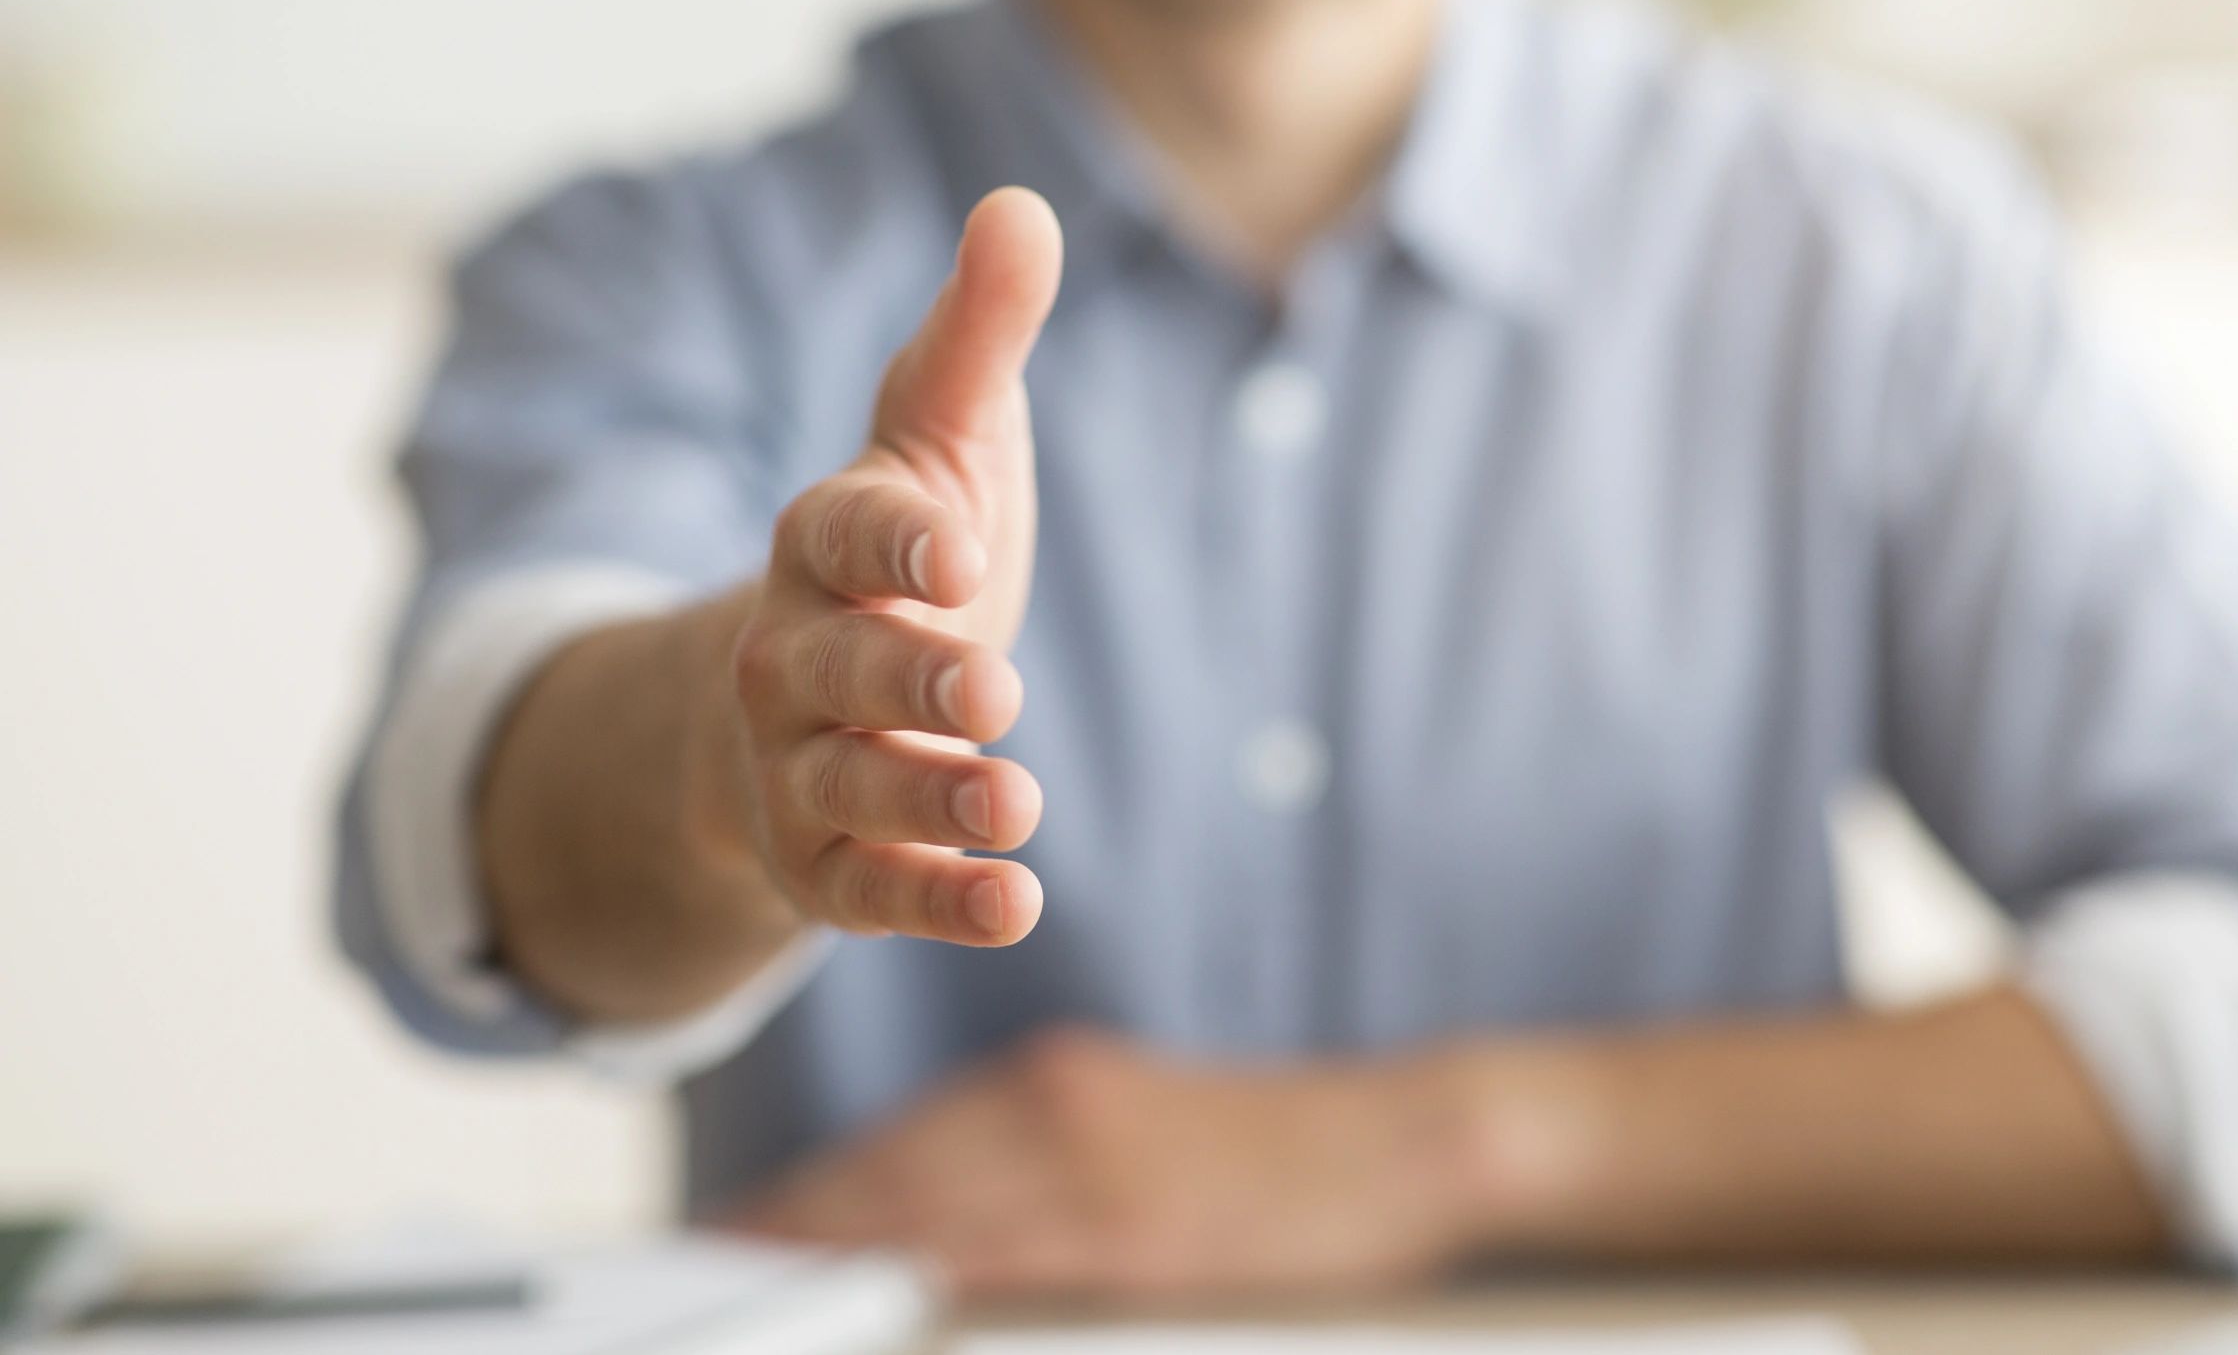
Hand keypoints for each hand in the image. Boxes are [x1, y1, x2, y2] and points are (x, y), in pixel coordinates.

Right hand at [714, 188, 1062, 946]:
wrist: (807, 702)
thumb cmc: (899, 553)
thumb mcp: (938, 439)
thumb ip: (977, 335)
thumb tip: (1022, 204)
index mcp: (822, 543)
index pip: (842, 533)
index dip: (895, 542)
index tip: (958, 550)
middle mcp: (793, 657)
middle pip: (837, 670)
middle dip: (909, 680)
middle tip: (994, 688)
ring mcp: (801, 767)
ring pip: (851, 786)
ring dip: (929, 797)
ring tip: (1016, 801)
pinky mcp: (831, 865)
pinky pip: (873, 890)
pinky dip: (937, 900)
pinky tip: (1016, 907)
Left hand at [723, 1029, 1492, 1304]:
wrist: (1404, 1135)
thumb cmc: (1272, 1148)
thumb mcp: (1140, 1124)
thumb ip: (1041, 1158)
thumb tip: (939, 1213)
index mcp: (1052, 1083)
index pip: (901, 1142)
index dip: (808, 1188)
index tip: (728, 1229)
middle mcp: (1055, 1109)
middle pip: (892, 1172)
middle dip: (791, 1219)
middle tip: (699, 1257)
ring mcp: (1097, 1167)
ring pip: (931, 1205)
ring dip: (830, 1242)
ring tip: (746, 1274)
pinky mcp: (1143, 1227)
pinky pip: (1014, 1250)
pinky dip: (933, 1266)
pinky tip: (884, 1286)